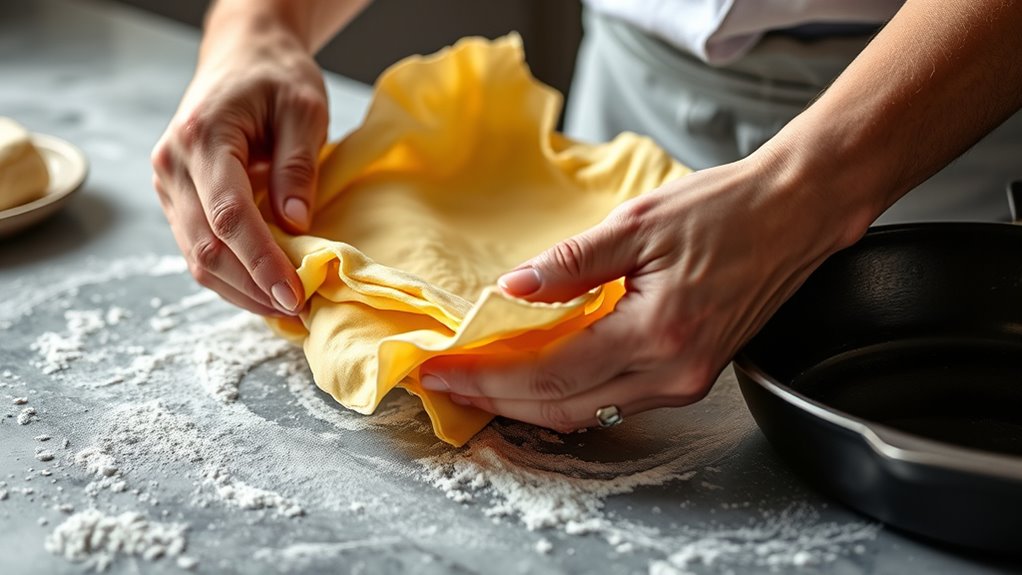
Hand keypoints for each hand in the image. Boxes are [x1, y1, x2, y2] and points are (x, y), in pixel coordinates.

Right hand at [151, 16, 327, 315]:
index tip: (293, 294)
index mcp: (201, 138)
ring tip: (285, 310)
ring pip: (197, 257)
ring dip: (241, 290)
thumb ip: (298, 165)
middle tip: (298, 310)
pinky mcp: (177, 200)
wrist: (242, 56)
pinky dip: (232, 276)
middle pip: (207, 246)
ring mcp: (168, 186)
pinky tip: (264, 291)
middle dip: (252, 287)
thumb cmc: (275, 77)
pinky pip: (199, 249)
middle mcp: (172, 166)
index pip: (228, 216)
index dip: (261, 262)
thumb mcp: (303, 109)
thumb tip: (296, 223)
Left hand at [419, 150, 866, 431]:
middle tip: (448, 384)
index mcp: (656, 332)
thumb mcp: (639, 223)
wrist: (795, 213)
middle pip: (562, 408)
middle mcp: (673, 372)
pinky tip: (538, 372)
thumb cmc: (727, 209)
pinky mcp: (692, 375)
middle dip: (497, 400)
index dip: (488, 377)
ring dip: (529, 402)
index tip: (442, 371)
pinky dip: (568, 391)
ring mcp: (685, 381)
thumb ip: (571, 264)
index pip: (549, 374)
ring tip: (482, 380)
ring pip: (587, 411)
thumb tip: (511, 289)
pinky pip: (615, 398)